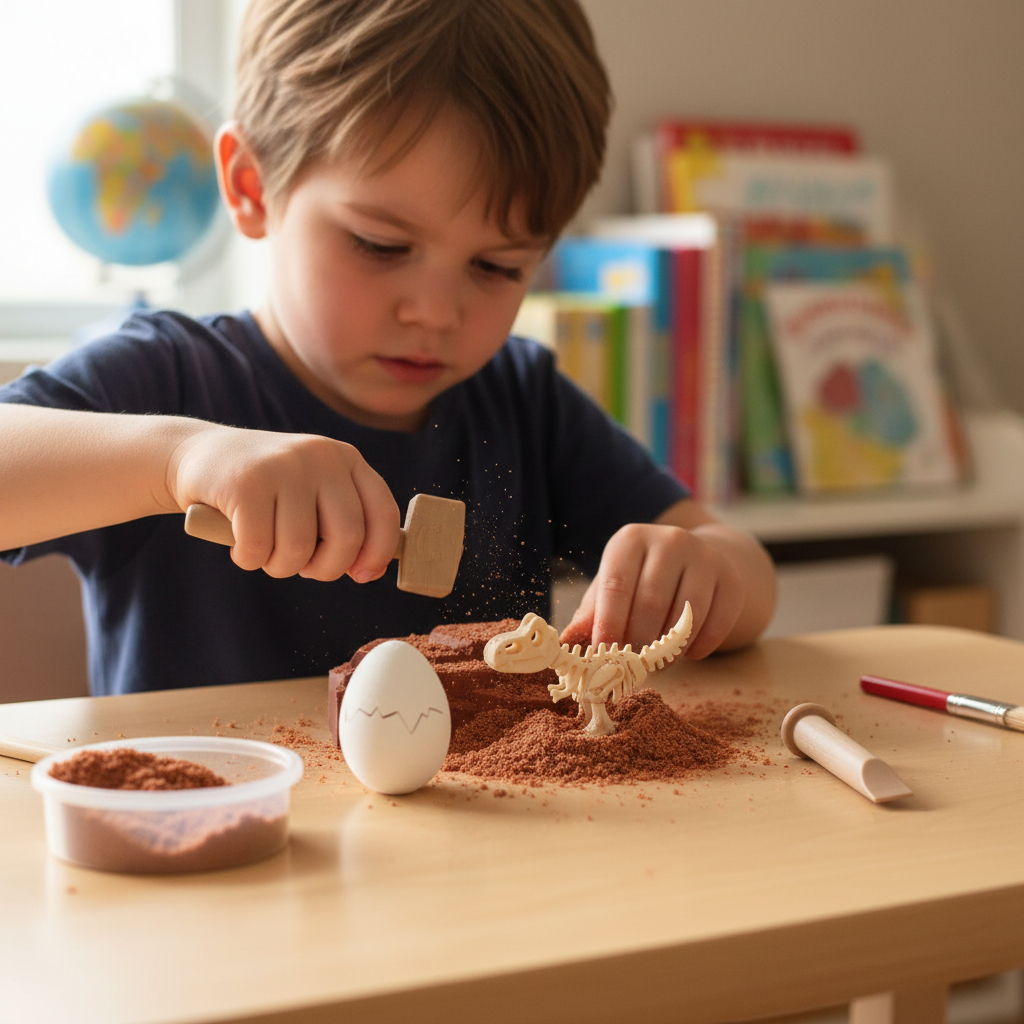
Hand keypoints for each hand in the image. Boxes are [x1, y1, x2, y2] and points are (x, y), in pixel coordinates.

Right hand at [167, 423, 398, 581]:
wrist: (198, 455)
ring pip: (299, 548)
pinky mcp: (246, 482)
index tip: (362, 575)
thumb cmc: (265, 489)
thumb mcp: (313, 494)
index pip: (383, 512)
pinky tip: (240, 546)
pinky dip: (248, 560)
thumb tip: (373, 570)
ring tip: (266, 552)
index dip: (379, 552)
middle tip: (303, 567)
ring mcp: (284, 466)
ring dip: (280, 567)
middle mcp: (321, 456)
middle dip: (326, 569)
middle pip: (347, 537)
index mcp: (346, 459)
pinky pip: (259, 548)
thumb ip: (343, 525)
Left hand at [560, 521, 745, 659]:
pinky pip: (717, 622)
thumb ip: (591, 613)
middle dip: (638, 641)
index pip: (616, 585)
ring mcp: (704, 557)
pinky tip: (687, 653)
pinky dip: (700, 646)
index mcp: (630, 540)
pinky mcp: (731, 578)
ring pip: (685, 614)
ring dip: (669, 648)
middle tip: (631, 665)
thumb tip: (565, 643)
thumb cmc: (641, 578)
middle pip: (651, 602)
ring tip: (657, 662)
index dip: (608, 624)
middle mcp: (669, 540)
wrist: (696, 559)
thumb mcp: (612, 586)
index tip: (603, 654)